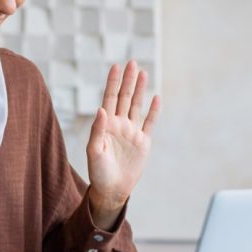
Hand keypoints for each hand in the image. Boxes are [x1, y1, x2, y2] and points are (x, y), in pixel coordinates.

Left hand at [86, 61, 160, 229]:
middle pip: (124, 97)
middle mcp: (119, 125)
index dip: (112, 83)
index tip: (115, 66)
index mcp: (105, 125)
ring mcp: (132, 132)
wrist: (112, 190)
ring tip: (142, 72)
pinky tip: (156, 97)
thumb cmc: (98, 172)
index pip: (109, 99)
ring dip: (139, 89)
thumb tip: (101, 109)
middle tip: (131, 62)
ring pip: (136, 105)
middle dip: (128, 80)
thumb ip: (98, 130)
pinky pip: (150, 123)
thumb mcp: (94, 151)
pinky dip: (153, 111)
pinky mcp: (143, 142)